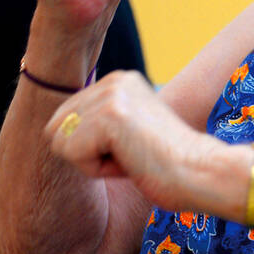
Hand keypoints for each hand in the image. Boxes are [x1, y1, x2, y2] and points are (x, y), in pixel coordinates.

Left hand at [45, 70, 220, 210]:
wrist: (201, 173)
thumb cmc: (169, 167)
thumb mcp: (129, 134)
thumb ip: (97, 124)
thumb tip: (52, 131)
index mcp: (119, 81)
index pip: (64, 119)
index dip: (90, 148)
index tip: (132, 149)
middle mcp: (114, 80)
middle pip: (57, 129)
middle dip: (87, 154)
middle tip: (131, 156)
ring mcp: (112, 95)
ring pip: (63, 143)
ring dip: (93, 163)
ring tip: (132, 158)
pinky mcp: (110, 115)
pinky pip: (73, 155)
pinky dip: (98, 169)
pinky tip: (131, 162)